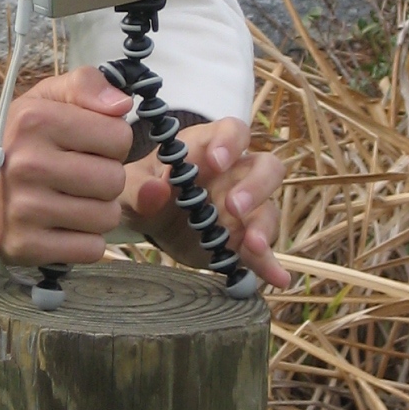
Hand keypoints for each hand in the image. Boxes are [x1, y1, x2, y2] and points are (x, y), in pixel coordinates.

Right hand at [0, 65, 133, 261]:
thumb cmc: (10, 143)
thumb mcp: (40, 100)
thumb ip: (84, 85)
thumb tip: (124, 104)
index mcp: (35, 121)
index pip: (119, 136)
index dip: (111, 142)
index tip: (88, 146)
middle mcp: (28, 164)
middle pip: (115, 180)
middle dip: (104, 178)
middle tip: (77, 176)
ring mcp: (25, 210)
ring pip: (107, 217)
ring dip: (96, 211)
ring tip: (69, 200)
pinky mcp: (25, 246)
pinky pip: (91, 249)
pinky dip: (84, 240)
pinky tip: (62, 225)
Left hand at [119, 116, 288, 287]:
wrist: (147, 222)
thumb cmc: (142, 190)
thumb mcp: (131, 187)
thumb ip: (139, 187)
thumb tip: (155, 191)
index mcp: (207, 147)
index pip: (233, 131)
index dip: (230, 143)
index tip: (216, 161)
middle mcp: (234, 174)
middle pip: (266, 167)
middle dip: (255, 186)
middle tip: (234, 207)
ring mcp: (244, 207)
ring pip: (269, 208)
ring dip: (263, 226)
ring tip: (253, 245)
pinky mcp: (243, 238)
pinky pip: (263, 250)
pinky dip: (270, 263)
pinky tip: (277, 277)